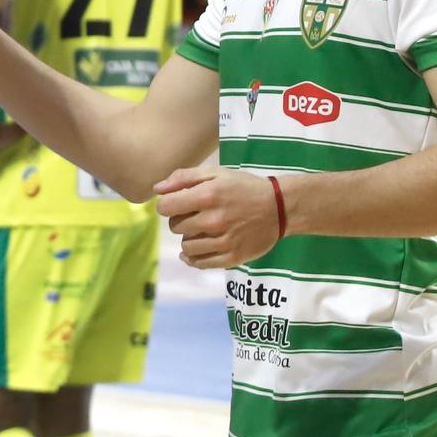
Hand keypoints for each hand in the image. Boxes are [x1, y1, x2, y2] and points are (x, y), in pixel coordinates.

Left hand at [155, 166, 285, 269]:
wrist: (279, 208)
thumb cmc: (243, 188)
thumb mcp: (216, 173)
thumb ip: (184, 178)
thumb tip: (157, 188)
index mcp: (208, 196)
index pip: (166, 207)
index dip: (167, 204)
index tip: (177, 203)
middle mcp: (214, 220)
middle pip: (175, 227)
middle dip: (180, 220)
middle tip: (195, 215)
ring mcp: (224, 241)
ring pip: (186, 247)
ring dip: (189, 238)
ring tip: (203, 230)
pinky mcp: (232, 257)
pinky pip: (200, 263)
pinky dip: (194, 257)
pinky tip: (199, 248)